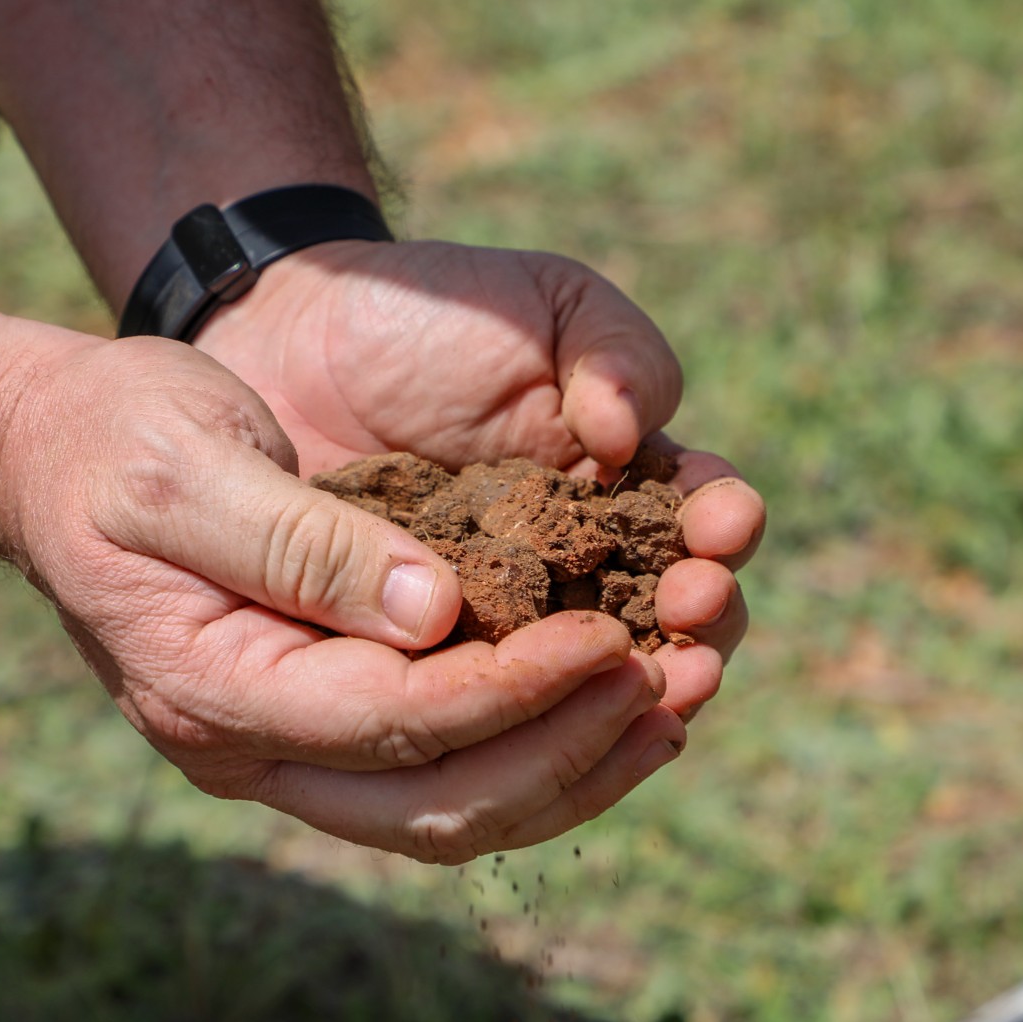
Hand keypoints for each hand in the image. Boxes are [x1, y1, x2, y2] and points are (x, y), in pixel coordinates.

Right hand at [0, 335, 685, 862]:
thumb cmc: (111, 438)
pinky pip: (444, 768)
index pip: (396, 725)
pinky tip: (610, 700)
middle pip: (440, 804)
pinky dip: (536, 745)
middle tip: (676, 683)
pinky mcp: (324, 713)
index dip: (514, 690)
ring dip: (571, 767)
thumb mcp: (183, 462)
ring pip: (453, 810)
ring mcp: (288, 744)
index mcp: (211, 689)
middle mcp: (252, 745)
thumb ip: (298, 541)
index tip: (614, 639)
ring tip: (675, 704)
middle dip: (567, 751)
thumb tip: (434, 611)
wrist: (52, 451)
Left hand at [194, 240, 765, 719]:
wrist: (297, 339)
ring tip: (652, 678)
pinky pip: (491, 705)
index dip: (725, 529)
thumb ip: (614, 351)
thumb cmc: (435, 314)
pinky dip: (528, 717)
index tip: (718, 524)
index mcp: (632, 482)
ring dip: (635, 686)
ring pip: (596, 682)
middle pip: (677, 620)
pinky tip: (543, 712)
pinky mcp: (438, 658)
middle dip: (703, 621)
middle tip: (690, 605)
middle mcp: (589, 563)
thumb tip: (629, 434)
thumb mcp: (546, 304)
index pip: (707, 522)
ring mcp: (515, 619)